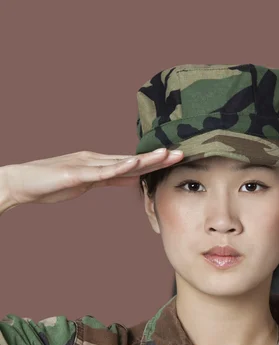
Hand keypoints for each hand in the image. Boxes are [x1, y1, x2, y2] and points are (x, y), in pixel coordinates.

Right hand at [0, 148, 183, 210]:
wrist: (22, 184)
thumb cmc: (54, 183)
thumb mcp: (89, 182)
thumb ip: (111, 179)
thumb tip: (134, 179)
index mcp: (102, 164)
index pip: (134, 164)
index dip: (156, 162)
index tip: (177, 159)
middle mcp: (98, 160)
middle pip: (134, 160)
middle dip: (159, 157)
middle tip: (182, 153)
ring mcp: (88, 165)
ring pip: (122, 162)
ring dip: (145, 159)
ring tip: (166, 154)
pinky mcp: (77, 173)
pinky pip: (101, 171)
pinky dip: (119, 167)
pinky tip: (134, 164)